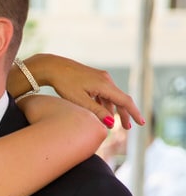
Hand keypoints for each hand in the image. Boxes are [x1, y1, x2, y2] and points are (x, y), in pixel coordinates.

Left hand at [27, 53, 144, 129]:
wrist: (53, 67)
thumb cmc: (64, 84)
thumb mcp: (80, 101)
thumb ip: (96, 112)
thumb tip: (111, 123)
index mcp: (104, 85)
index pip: (125, 101)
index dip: (133, 113)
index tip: (140, 123)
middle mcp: (106, 79)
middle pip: (120, 99)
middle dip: (124, 114)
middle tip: (127, 128)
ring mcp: (101, 77)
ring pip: (111, 97)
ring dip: (113, 110)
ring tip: (113, 124)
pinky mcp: (94, 78)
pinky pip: (104, 93)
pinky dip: (105, 103)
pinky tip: (102, 112)